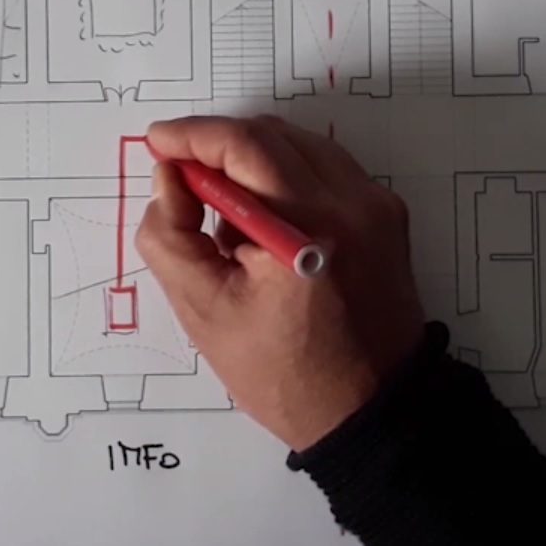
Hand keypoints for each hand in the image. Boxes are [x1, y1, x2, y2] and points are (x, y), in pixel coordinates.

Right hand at [137, 115, 425, 450]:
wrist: (372, 409)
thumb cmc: (286, 374)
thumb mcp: (205, 312)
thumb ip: (172, 236)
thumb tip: (170, 179)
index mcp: (307, 229)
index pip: (245, 147)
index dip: (193, 135)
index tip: (158, 143)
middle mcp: (352, 203)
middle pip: (273, 136)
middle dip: (218, 145)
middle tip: (179, 177)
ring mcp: (376, 205)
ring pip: (302, 146)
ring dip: (253, 160)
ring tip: (225, 215)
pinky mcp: (387, 214)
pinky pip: (327, 168)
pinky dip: (287, 177)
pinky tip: (266, 224)